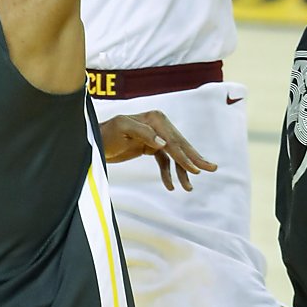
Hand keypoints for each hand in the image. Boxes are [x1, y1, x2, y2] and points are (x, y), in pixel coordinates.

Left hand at [99, 109, 216, 189]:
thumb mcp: (122, 128)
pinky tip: (171, 186)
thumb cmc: (106, 133)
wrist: (94, 141)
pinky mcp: (151, 147)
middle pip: (180, 146)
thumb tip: (164, 143)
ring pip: (175, 155)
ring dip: (182, 171)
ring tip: (189, 188)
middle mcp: (159, 125)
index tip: (195, 169)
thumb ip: (143, 132)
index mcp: (155, 119)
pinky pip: (165, 162)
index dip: (185, 156)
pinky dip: (169, 173)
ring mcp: (156, 137)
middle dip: (194, 160)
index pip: (173, 141)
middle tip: (212, 169)